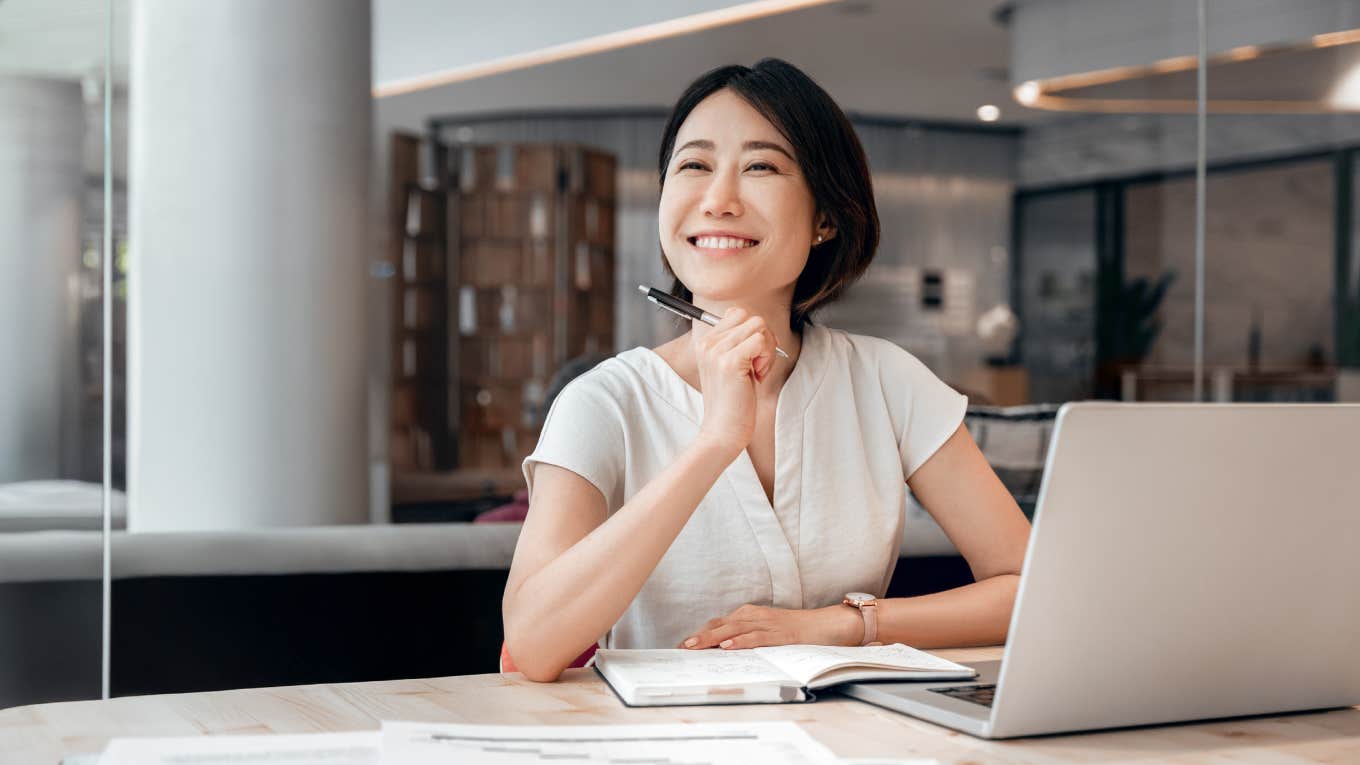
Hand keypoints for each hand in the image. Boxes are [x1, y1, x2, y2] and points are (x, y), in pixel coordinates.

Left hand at [677, 603, 862, 649]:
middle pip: (721, 625)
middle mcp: (754, 616)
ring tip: (695, 646)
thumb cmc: (795, 631)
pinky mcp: (780, 633)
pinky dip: (740, 642)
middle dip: (700, 637)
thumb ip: (747, 637)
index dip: (700, 634)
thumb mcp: (766, 632)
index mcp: (749, 615)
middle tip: (682, 648)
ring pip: (734, 630)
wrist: (826, 625)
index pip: (718, 624)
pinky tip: (727, 647)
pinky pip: (756, 637)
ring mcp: (767, 623)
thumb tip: (723, 652)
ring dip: (712, 638)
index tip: (682, 646)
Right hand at [691, 307, 776, 455]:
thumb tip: (761, 324)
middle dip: (764, 340)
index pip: (738, 314)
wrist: (723, 431)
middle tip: (757, 366)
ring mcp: (717, 351)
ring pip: (759, 326)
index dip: (753, 333)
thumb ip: (738, 342)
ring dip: (767, 349)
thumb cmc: (732, 402)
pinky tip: (757, 376)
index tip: (751, 358)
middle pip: (752, 317)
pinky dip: (767, 358)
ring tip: (756, 372)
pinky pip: (761, 341)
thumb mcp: (731, 365)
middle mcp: (707, 343)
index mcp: (705, 342)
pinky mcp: (729, 362)